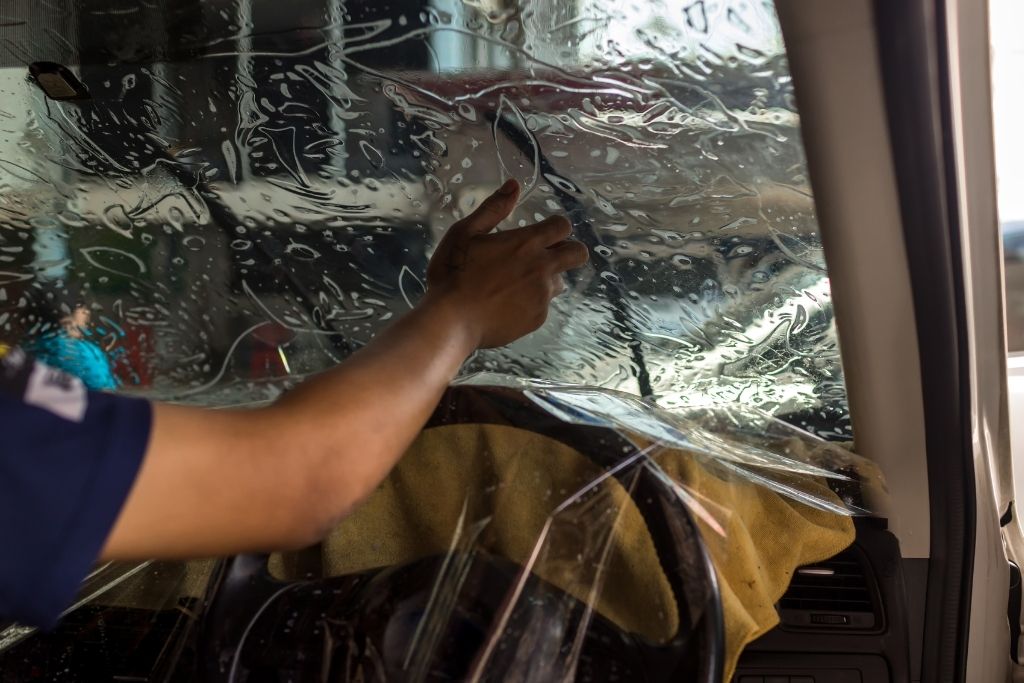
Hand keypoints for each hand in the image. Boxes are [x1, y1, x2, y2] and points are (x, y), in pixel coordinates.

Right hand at [424, 179, 589, 348]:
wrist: (451, 321)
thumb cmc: (453, 274)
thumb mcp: (465, 233)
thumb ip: (493, 208)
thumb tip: (514, 185)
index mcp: (527, 243)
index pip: (563, 226)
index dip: (556, 227)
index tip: (542, 232)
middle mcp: (542, 268)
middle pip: (578, 254)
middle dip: (569, 251)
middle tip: (547, 256)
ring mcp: (542, 295)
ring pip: (560, 282)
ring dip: (546, 279)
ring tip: (516, 284)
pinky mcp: (537, 318)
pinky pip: (543, 305)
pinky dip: (531, 303)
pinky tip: (506, 304)